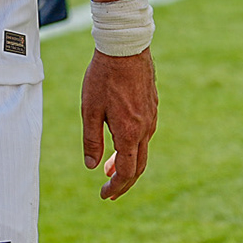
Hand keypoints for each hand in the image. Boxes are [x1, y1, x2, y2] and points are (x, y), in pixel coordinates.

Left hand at [81, 48, 157, 201]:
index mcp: (130, 133)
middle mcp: (145, 129)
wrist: (125, 47)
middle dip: (123, 182)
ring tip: (109, 168)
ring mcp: (151, 117)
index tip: (104, 195)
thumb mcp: (90, 109)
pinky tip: (121, 141)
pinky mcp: (152, 106)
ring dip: (126, 163)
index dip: (116, 187)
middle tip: (109, 191)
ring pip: (142, 150)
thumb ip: (91, 140)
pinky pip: (145, 134)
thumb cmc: (103, 76)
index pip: (127, 172)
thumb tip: (91, 166)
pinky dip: (132, 146)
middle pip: (138, 166)